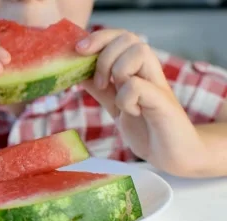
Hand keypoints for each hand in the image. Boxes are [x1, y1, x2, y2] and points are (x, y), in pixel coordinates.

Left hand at [75, 29, 205, 176]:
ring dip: (118, 72)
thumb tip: (79, 73)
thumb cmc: (146, 128)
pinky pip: (137, 86)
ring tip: (118, 97)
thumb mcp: (116, 105)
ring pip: (138, 52)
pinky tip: (132, 112)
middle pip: (128, 38)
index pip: (120, 36)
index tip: (79, 51)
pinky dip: (126, 99)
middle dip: (104, 56)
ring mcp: (158, 85)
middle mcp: (149, 72)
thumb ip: (101, 89)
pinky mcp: (163, 102)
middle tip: (101, 84)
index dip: (99, 38)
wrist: (171, 155)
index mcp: (137, 70)